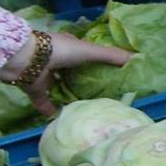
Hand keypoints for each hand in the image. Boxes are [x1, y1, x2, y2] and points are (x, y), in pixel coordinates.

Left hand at [0, 32, 131, 116]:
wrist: (28, 60)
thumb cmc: (60, 50)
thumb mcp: (90, 51)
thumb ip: (111, 56)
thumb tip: (137, 59)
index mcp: (68, 47)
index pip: (83, 53)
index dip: (93, 60)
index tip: (106, 72)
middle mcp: (56, 60)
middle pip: (71, 71)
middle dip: (81, 80)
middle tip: (99, 93)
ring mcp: (44, 74)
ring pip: (58, 86)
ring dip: (67, 94)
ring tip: (84, 106)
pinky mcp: (35, 88)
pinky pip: (44, 102)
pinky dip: (51, 110)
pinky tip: (63, 118)